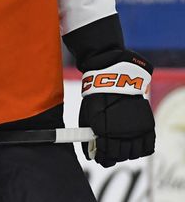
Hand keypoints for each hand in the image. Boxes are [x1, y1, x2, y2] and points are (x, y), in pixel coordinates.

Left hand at [78, 51, 154, 166]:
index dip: (102, 159)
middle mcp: (121, 133)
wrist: (115, 77)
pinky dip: (141, 149)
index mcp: (104, 131)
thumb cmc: (97, 96)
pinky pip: (147, 147)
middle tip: (110, 151)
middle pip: (120, 156)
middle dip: (113, 155)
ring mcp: (136, 129)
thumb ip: (88, 135)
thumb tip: (89, 154)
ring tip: (121, 145)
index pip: (105, 156)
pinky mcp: (147, 125)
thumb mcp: (87, 115)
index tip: (100, 157)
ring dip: (126, 153)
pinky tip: (134, 144)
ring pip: (133, 154)